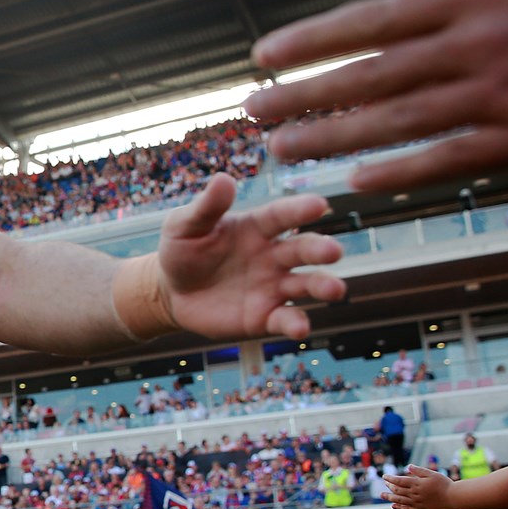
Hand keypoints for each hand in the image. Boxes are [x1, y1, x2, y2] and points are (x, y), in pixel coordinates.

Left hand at [158, 174, 344, 339]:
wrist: (171, 292)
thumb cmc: (182, 250)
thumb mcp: (185, 226)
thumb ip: (206, 207)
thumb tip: (223, 178)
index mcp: (256, 227)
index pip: (281, 215)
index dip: (299, 210)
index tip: (319, 205)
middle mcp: (273, 256)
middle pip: (302, 250)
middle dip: (319, 249)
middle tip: (333, 251)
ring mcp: (273, 287)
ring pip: (305, 285)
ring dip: (322, 286)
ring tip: (335, 290)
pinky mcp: (266, 317)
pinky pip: (286, 319)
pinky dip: (296, 324)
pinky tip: (301, 329)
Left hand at [383, 465, 454, 508]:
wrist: (454, 498)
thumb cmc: (444, 484)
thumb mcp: (432, 473)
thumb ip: (419, 470)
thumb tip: (408, 467)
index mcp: (416, 484)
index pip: (399, 480)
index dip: (390, 478)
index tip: (384, 476)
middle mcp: (414, 494)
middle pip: (397, 490)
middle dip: (389, 486)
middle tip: (384, 483)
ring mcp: (417, 503)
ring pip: (399, 500)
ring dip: (389, 497)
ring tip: (382, 495)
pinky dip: (399, 507)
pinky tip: (393, 506)